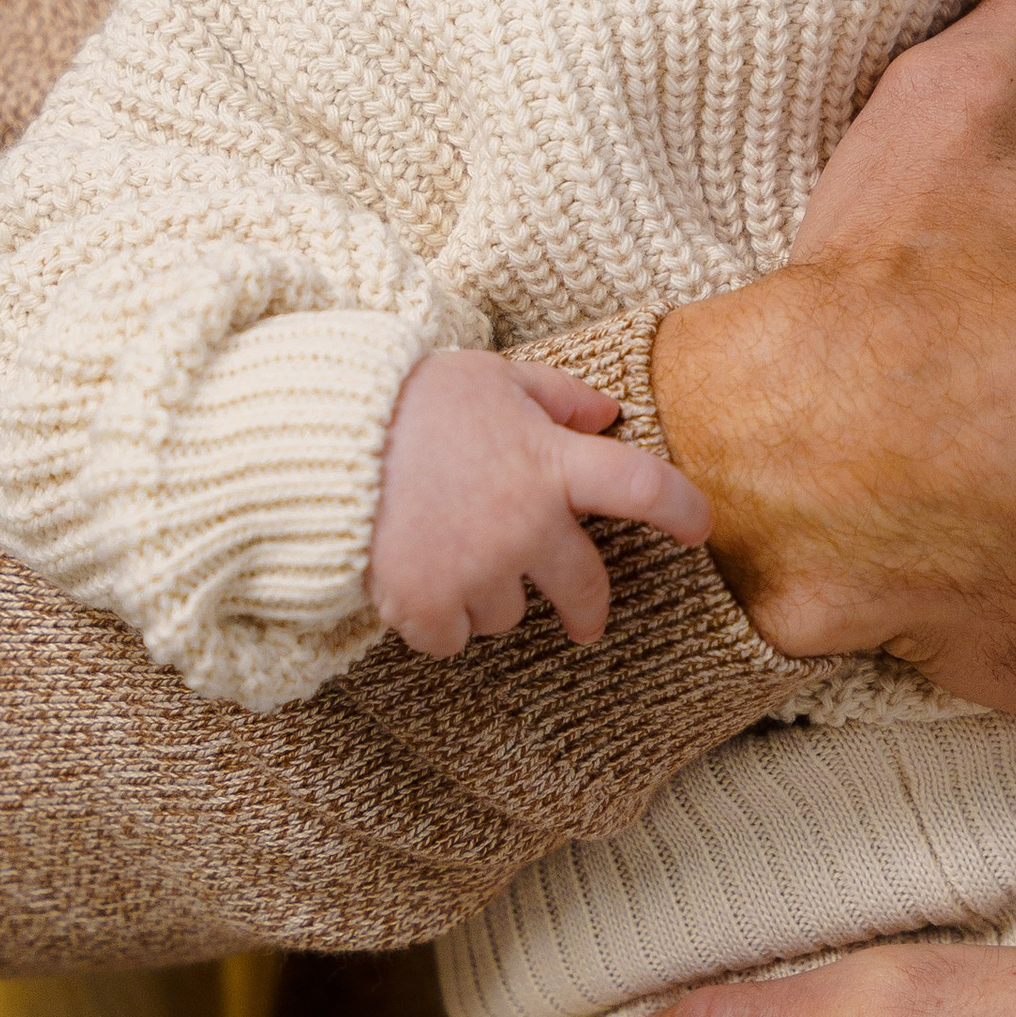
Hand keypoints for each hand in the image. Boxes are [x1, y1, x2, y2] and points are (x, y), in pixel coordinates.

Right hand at [370, 351, 711, 655]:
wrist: (315, 436)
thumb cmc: (405, 400)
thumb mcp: (489, 377)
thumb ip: (556, 396)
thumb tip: (608, 412)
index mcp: (549, 463)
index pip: (645, 490)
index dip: (683, 511)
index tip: (700, 531)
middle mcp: (525, 524)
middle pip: (586, 586)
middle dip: (588, 608)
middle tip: (584, 621)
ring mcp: (477, 570)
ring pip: (509, 614)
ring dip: (489, 596)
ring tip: (447, 558)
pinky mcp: (426, 605)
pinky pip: (452, 639)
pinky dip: (437, 622)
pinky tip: (416, 588)